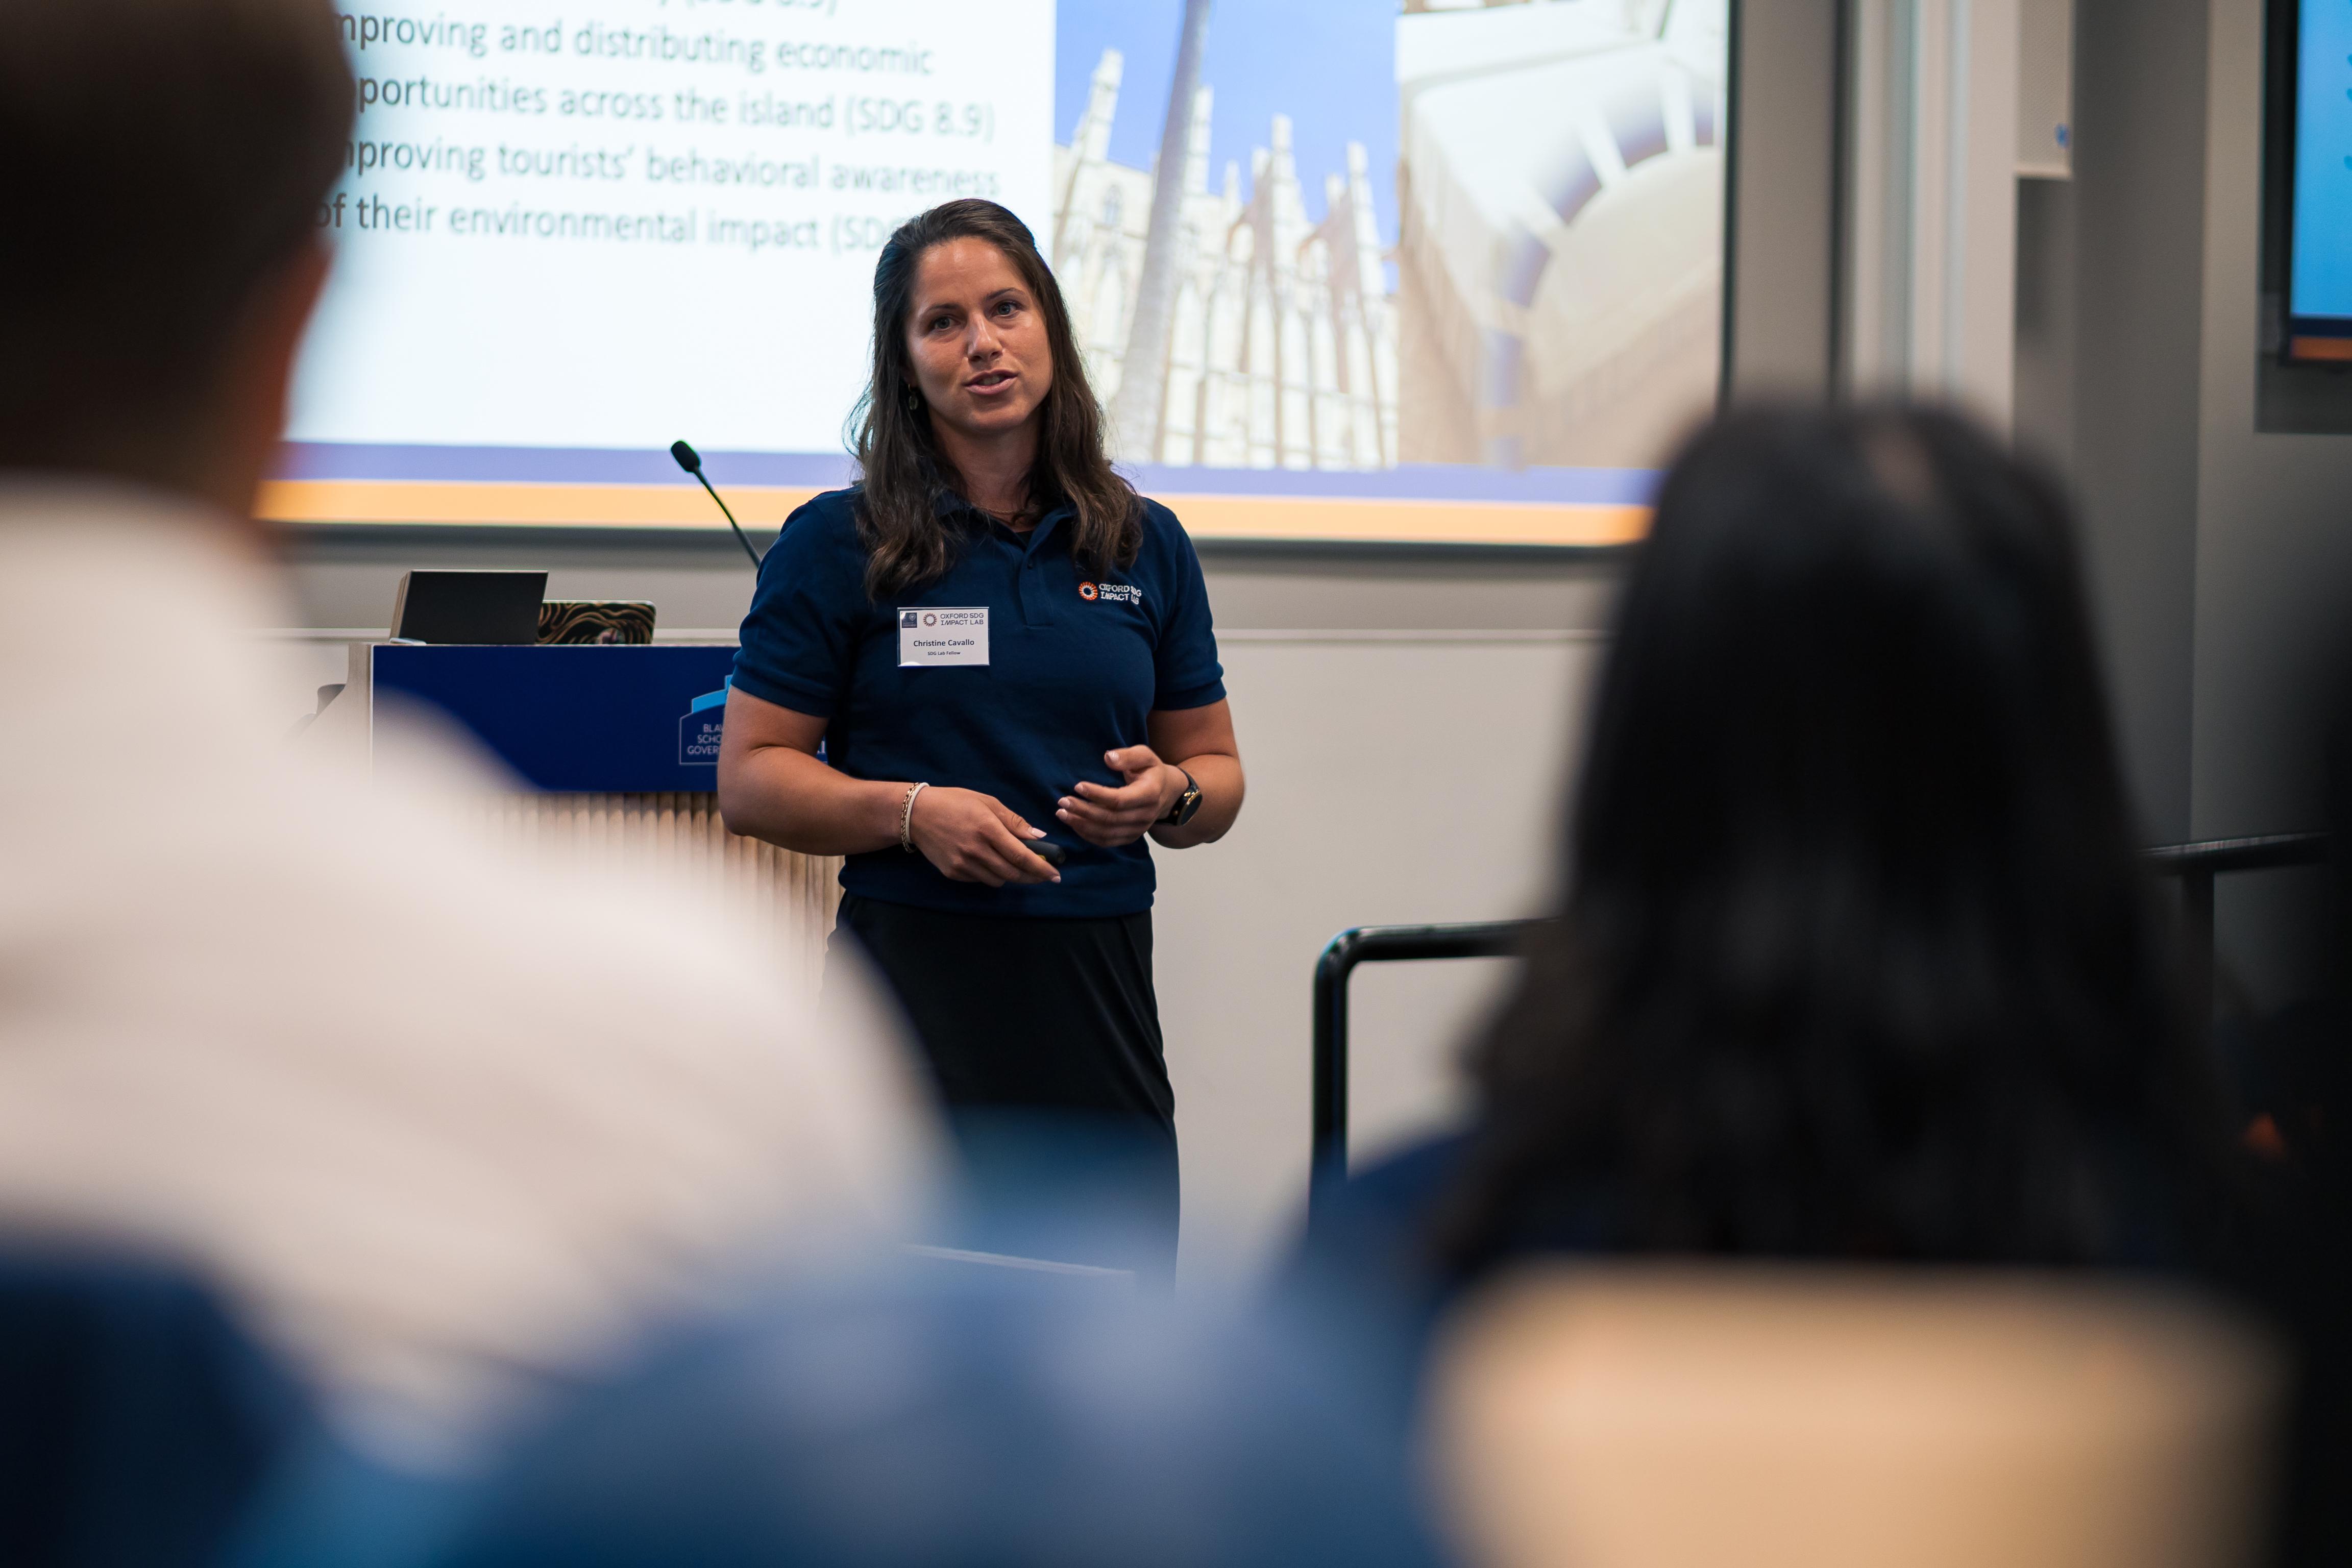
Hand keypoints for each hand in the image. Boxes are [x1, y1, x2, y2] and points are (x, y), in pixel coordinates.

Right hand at [907, 786, 1059, 886]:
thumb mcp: (987, 803)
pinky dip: (992, 875)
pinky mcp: (953, 873)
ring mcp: (963, 864)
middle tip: (1043, 875)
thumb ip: (1014, 822)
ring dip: (1012, 876)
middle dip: (1032, 877)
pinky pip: (981, 880)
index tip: (1055, 874)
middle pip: (1012, 874)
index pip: (1021, 856)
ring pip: (998, 881)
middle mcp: (975, 850)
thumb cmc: (955, 802)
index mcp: (987, 829)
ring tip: (1016, 866)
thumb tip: (1039, 837)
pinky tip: (991, 862)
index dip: (1042, 868)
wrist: (916, 814)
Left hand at [1057, 746, 1182, 848]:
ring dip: (1081, 825)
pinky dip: (1088, 835)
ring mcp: (1138, 829)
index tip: (1077, 786)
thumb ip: (1128, 756)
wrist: (1166, 792)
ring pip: (1106, 833)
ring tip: (1062, 813)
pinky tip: (1074, 824)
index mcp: (1149, 794)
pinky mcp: (1131, 837)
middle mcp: (1145, 815)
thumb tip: (1108, 758)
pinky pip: (1107, 841)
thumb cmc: (1151, 771)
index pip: (1119, 800)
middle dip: (1083, 811)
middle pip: (1109, 819)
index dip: (1097, 795)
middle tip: (1063, 801)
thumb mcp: (1145, 755)